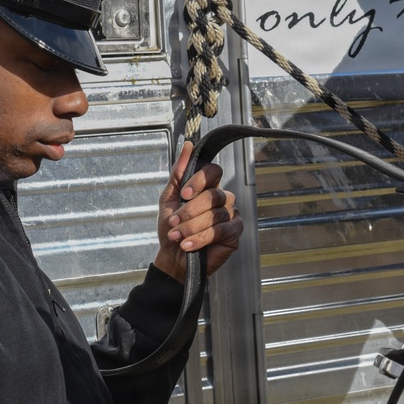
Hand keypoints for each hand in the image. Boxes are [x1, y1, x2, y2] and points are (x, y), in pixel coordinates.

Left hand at [154, 141, 242, 282]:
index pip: (213, 171)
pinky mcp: (234, 234)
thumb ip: (178, 173)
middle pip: (213, 194)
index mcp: (207, 187)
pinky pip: (222, 231)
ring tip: (178, 236)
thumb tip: (188, 145)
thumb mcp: (168, 199)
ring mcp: (231, 216)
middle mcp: (222, 199)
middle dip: (190, 210)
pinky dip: (202, 238)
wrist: (172, 258)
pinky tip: (189, 245)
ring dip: (192, 227)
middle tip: (174, 222)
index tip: (184, 194)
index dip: (200, 180)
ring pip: (216, 214)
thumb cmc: (171, 228)